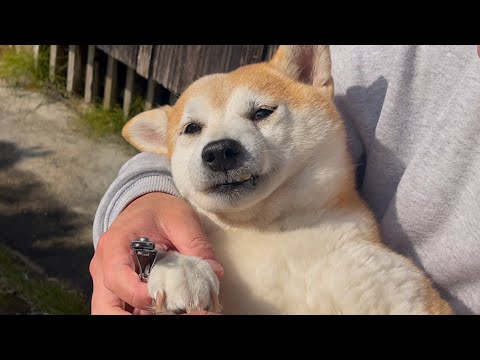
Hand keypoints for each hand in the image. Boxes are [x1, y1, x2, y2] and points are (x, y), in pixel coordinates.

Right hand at [89, 192, 222, 314]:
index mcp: (115, 244)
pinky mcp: (119, 288)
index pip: (116, 278)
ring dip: (138, 317)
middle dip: (129, 318)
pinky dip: (142, 314)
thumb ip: (196, 245)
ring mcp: (108, 279)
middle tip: (165, 313)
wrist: (146, 206)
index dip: (138, 294)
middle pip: (105, 306)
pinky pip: (124, 308)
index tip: (164, 296)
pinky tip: (166, 309)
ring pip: (111, 311)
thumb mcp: (181, 219)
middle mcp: (104, 265)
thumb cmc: (159, 210)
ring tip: (169, 311)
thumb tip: (214, 271)